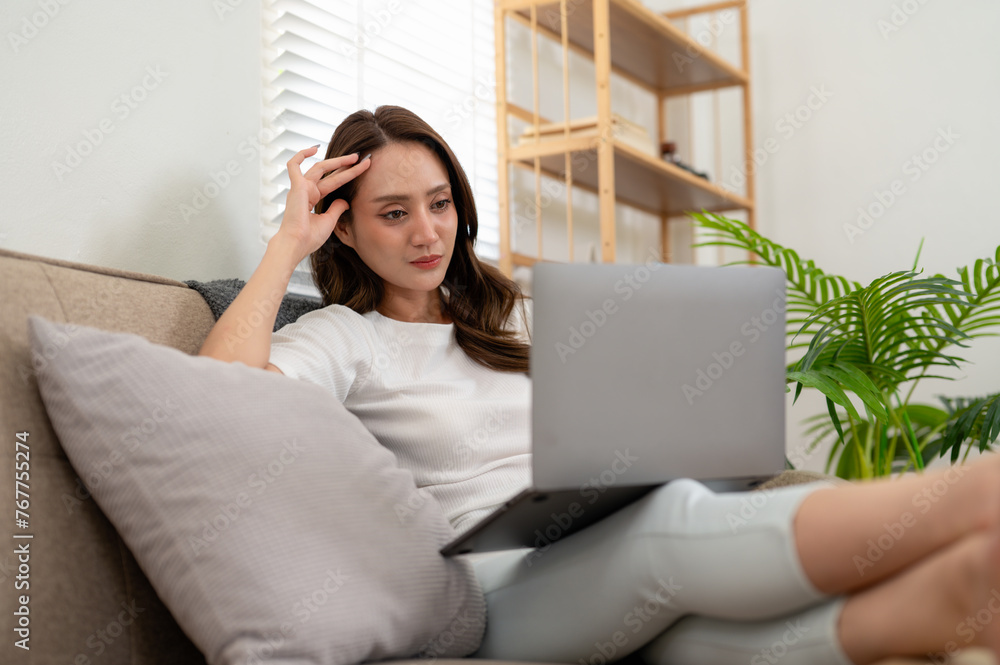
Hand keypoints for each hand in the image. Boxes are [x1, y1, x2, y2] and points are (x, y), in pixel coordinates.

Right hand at [274, 146, 371, 262]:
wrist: (297, 244)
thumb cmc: (309, 237)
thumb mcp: (329, 221)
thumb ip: (337, 208)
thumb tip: (345, 201)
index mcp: (313, 198)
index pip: (334, 182)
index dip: (349, 175)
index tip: (364, 168)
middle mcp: (306, 190)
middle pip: (330, 173)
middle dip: (346, 165)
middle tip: (362, 158)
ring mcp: (301, 187)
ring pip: (320, 167)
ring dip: (337, 161)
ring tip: (354, 156)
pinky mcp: (296, 186)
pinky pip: (293, 165)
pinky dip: (301, 155)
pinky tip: (314, 148)